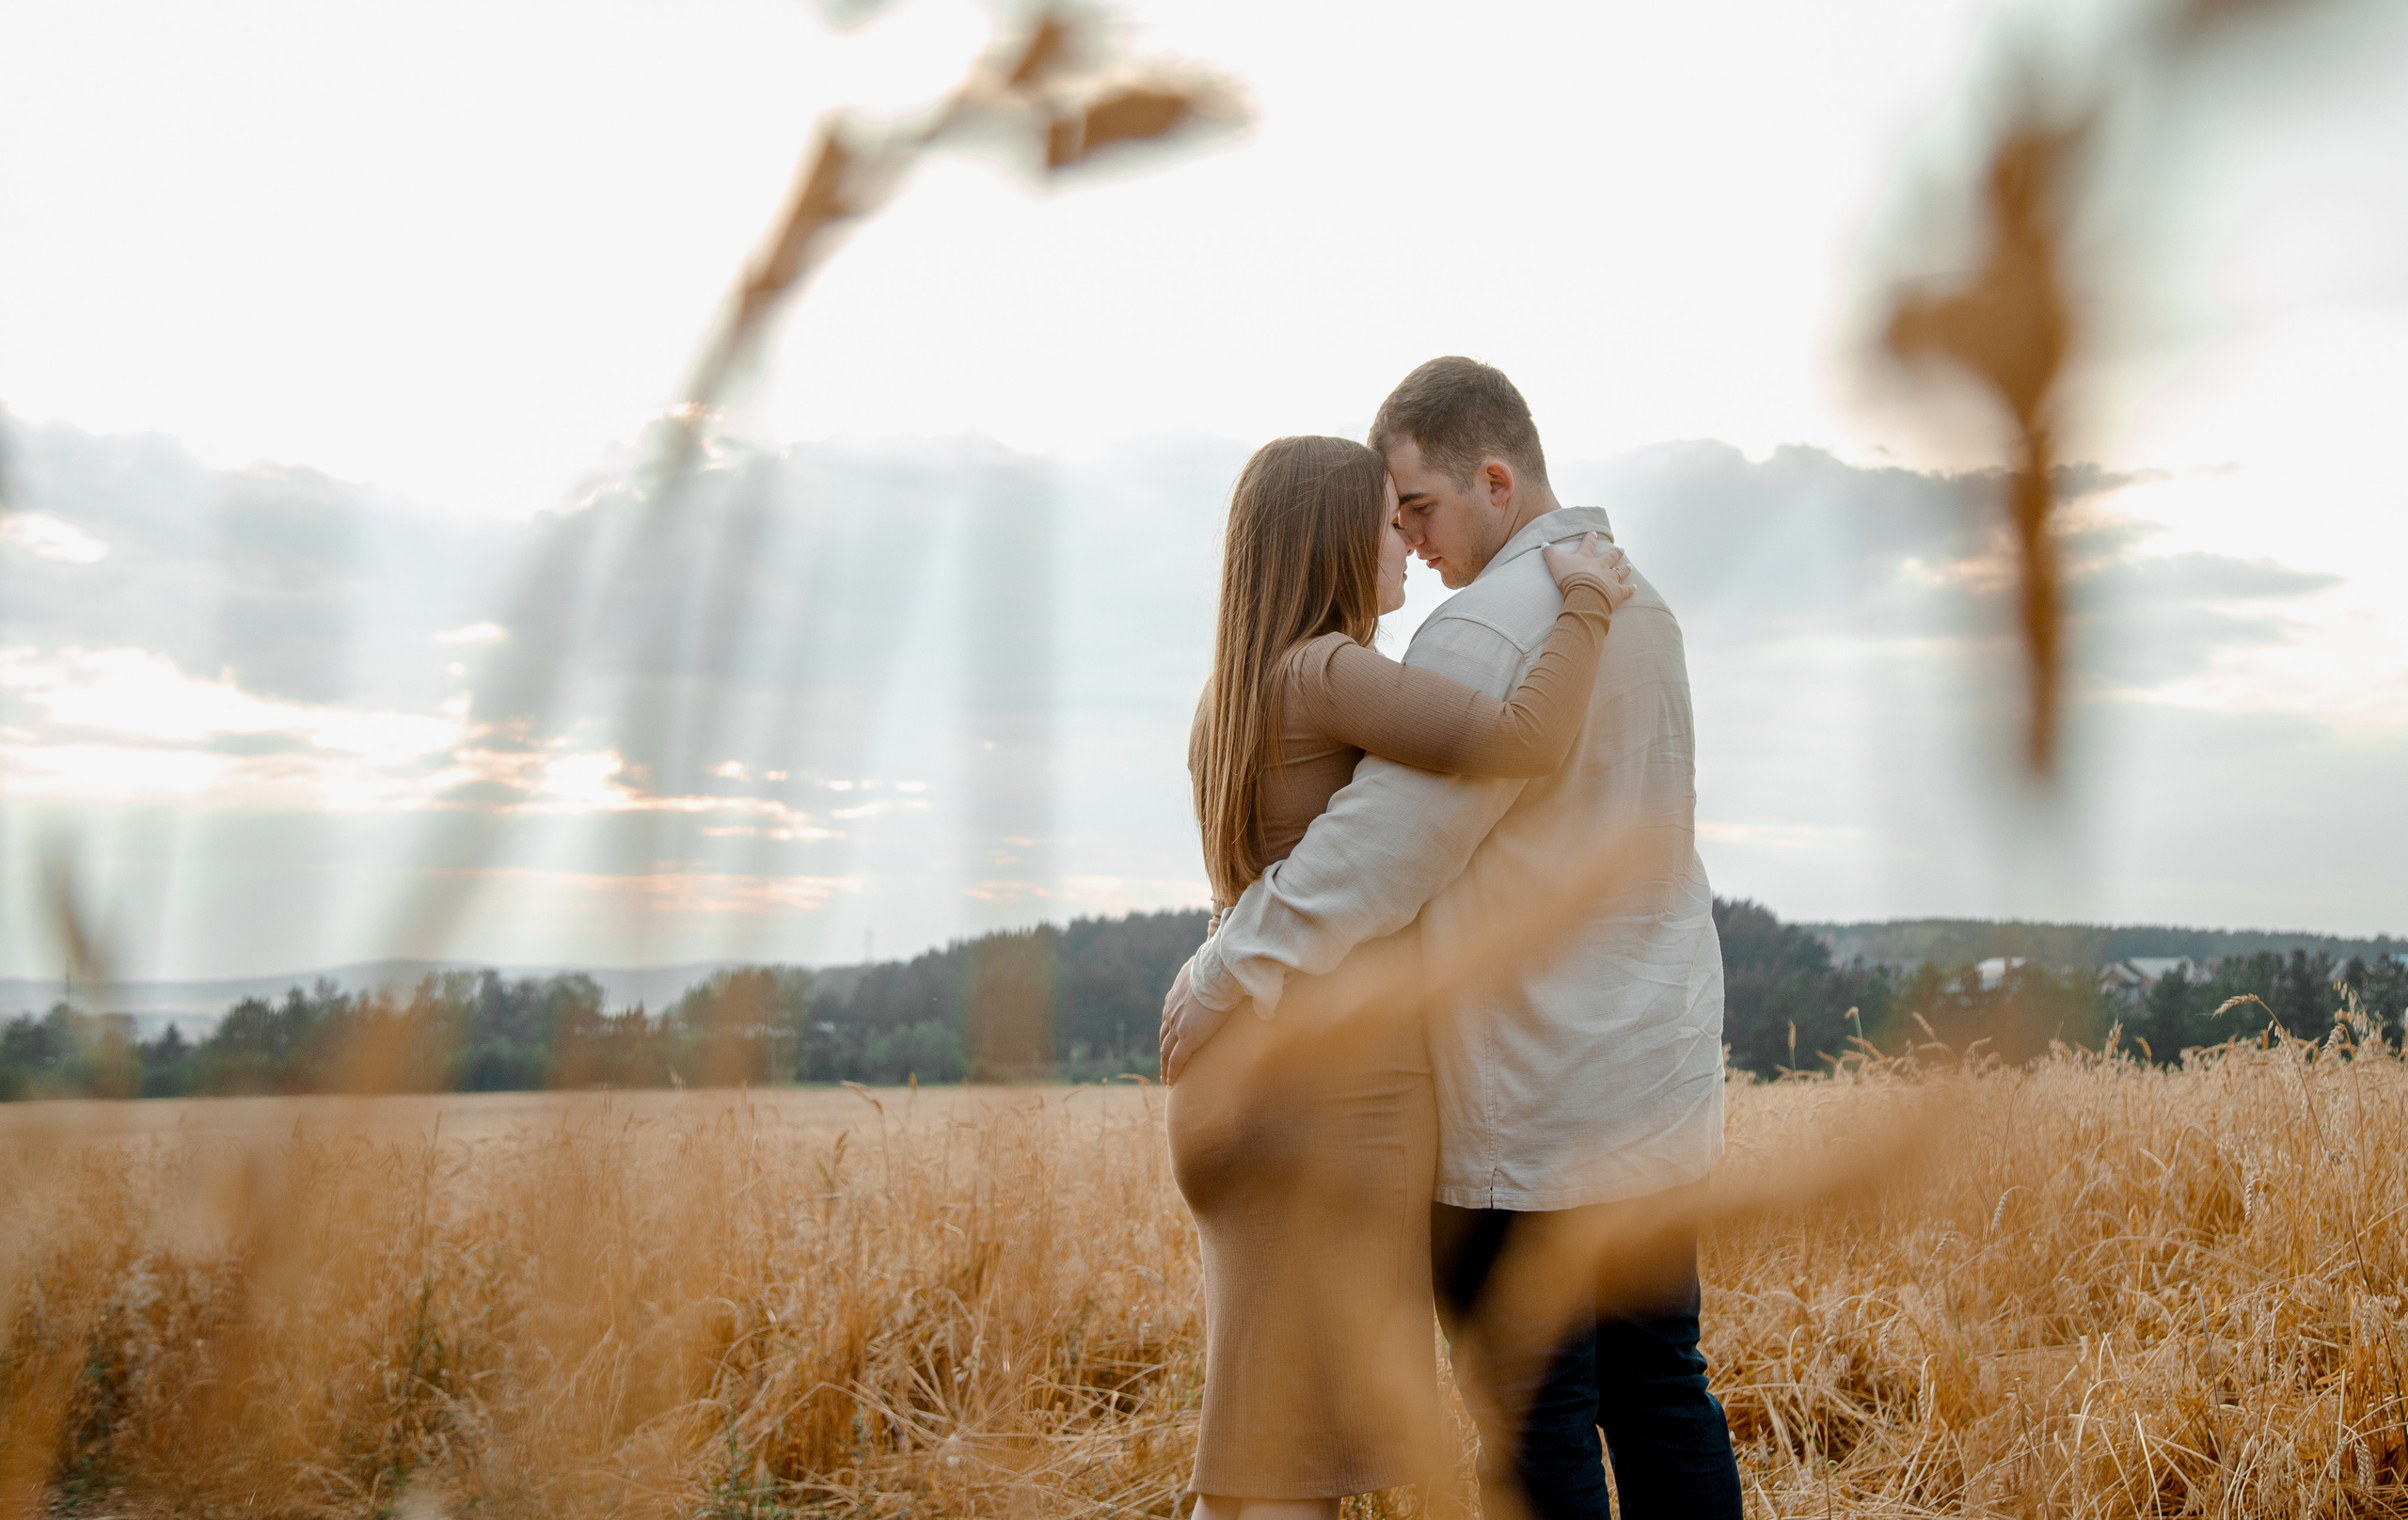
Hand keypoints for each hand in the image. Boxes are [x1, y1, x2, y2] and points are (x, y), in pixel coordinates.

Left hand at [1159, 957, 1232, 1085]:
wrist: (1219, 972)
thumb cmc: (1220, 966)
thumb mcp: (1210, 968)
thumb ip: (1214, 973)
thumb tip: (1230, 970)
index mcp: (1176, 996)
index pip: (1169, 1017)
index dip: (1169, 1031)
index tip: (1170, 1039)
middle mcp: (1172, 1012)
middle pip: (1164, 1035)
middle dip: (1164, 1050)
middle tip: (1165, 1063)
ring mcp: (1177, 1025)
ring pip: (1166, 1051)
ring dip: (1165, 1065)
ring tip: (1167, 1077)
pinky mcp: (1187, 1038)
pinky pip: (1176, 1060)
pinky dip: (1172, 1072)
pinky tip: (1171, 1082)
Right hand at [1543, 531, 1633, 609]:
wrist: (1584, 593)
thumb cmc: (1570, 578)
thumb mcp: (1556, 563)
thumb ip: (1550, 553)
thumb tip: (1544, 543)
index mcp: (1586, 558)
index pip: (1589, 545)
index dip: (1590, 539)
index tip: (1594, 533)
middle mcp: (1601, 566)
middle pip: (1610, 557)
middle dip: (1615, 553)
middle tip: (1621, 549)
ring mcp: (1610, 579)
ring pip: (1619, 572)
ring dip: (1624, 568)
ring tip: (1628, 565)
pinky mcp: (1617, 592)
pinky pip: (1626, 590)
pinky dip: (1630, 589)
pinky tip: (1634, 587)